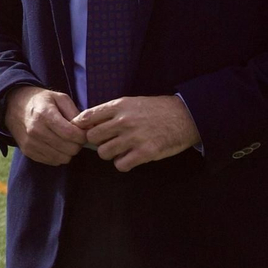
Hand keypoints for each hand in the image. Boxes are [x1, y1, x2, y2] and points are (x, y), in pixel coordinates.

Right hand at [3, 86, 86, 165]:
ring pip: (62, 158)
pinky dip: (58, 155)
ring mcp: (31, 143)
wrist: (13, 106)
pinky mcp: (28, 152)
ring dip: (68, 151)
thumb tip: (89, 128)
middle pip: (68, 148)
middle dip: (77, 144)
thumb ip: (75, 113)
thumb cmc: (40, 101)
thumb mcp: (59, 98)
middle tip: (75, 137)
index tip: (84, 132)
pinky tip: (56, 145)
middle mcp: (35, 130)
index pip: (71, 134)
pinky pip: (52, 161)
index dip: (83, 136)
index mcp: (44, 114)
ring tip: (66, 141)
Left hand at [72, 96, 199, 171]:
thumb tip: (87, 123)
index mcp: (119, 106)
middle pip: (92, 137)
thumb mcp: (132, 103)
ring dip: (110, 154)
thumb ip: (111, 112)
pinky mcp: (145, 153)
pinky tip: (131, 158)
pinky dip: (123, 164)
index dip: (82, 127)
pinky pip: (120, 165)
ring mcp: (134, 137)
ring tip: (121, 150)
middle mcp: (123, 121)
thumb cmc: (157, 110)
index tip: (84, 132)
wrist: (185, 116)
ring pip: (103, 153)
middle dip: (97, 142)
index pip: (87, 117)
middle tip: (108, 142)